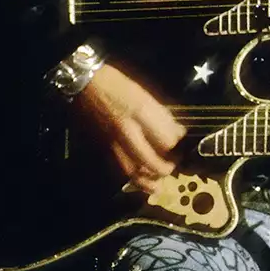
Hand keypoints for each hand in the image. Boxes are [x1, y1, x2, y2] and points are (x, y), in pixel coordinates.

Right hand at [73, 62, 186, 192]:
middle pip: (151, 161)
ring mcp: (114, 142)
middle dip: (165, 168)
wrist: (85, 84)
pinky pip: (120, 168)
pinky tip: (141, 180)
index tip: (184, 143)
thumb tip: (178, 133)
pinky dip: (132, 177)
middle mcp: (128, 130)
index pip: (167, 140)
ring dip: (148, 181)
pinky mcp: (103, 148)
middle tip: (173, 166)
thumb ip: (162, 116)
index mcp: (141, 113)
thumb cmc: (119, 84)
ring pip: (133, 171)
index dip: (178, 145)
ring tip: (158, 186)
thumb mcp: (146, 96)